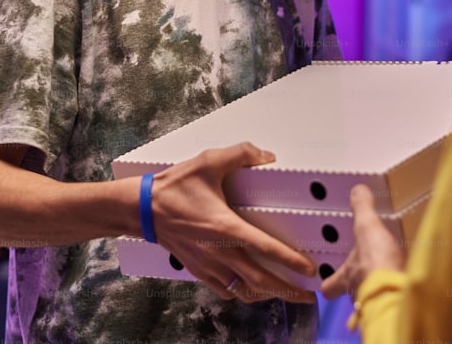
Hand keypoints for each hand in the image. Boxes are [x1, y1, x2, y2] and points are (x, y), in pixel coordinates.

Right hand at [151, 141, 316, 304]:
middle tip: (308, 295)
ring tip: (285, 294)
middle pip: (260, 282)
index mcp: (225, 227)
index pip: (266, 248)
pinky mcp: (198, 269)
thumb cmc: (173, 187)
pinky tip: (251, 288)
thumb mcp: (207, 161)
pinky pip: (225, 290)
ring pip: (243, 291)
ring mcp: (208, 264)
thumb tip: (266, 156)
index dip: (291, 261)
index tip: (310, 270)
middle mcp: (219, 251)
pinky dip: (242, 293)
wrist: (141, 209)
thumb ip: (240, 154)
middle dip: (288, 291)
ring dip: (267, 295)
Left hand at [320, 184, 404, 298]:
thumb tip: (357, 190)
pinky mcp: (397, 305)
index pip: (329, 285)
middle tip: (363, 273)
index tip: (324, 280)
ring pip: (373, 298)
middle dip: (357, 284)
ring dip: (378, 287)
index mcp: (346, 276)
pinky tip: (407, 284)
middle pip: (352, 293)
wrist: (399, 293)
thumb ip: (362, 209)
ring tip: (388, 274)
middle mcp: (358, 294)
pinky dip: (399, 293)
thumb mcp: (367, 228)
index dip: (327, 282)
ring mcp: (378, 302)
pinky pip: (395, 301)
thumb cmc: (375, 264)